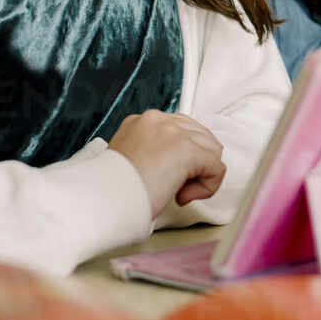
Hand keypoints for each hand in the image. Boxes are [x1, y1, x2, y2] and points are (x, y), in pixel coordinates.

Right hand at [108, 110, 225, 218]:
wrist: (104, 199)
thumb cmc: (112, 190)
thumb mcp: (128, 161)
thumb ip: (149, 153)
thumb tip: (171, 165)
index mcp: (142, 122)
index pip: (180, 129)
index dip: (181, 156)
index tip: (167, 176)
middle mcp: (159, 120)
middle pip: (199, 136)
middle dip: (195, 163)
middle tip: (174, 186)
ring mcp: (175, 132)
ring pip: (212, 150)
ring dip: (201, 175)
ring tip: (178, 192)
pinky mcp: (188, 150)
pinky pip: (217, 168)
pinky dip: (207, 187)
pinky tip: (182, 197)